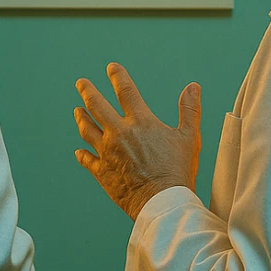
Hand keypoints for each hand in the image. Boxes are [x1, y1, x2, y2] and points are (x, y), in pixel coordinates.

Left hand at [73, 63, 200, 220]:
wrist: (161, 202)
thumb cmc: (178, 171)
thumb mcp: (189, 138)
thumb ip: (189, 110)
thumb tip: (193, 86)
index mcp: (140, 122)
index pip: (125, 91)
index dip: (117, 76)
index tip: (111, 68)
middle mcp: (119, 134)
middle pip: (97, 106)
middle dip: (87, 91)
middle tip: (81, 83)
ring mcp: (107, 153)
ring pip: (87, 130)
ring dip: (81, 118)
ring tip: (77, 110)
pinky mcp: (102, 172)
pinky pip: (87, 160)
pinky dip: (82, 154)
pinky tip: (79, 151)